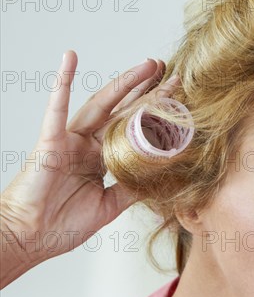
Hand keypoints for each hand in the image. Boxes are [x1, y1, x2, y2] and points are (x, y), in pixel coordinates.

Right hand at [0, 50, 177, 263]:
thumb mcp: (110, 205)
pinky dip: (62, 82)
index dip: (155, 114)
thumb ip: (132, 187)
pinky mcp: (52, 140)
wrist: (32, 237)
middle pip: (124, 111)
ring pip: (102, 104)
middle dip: (147, 90)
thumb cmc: (64, 224)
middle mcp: (88, 144)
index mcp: (102, 158)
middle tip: (168, 69)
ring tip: (148, 65)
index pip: (134, 130)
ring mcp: (71, 139)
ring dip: (125, 82)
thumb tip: (161, 177)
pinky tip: (70, 58)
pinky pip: (57, 108)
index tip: (177, 97)